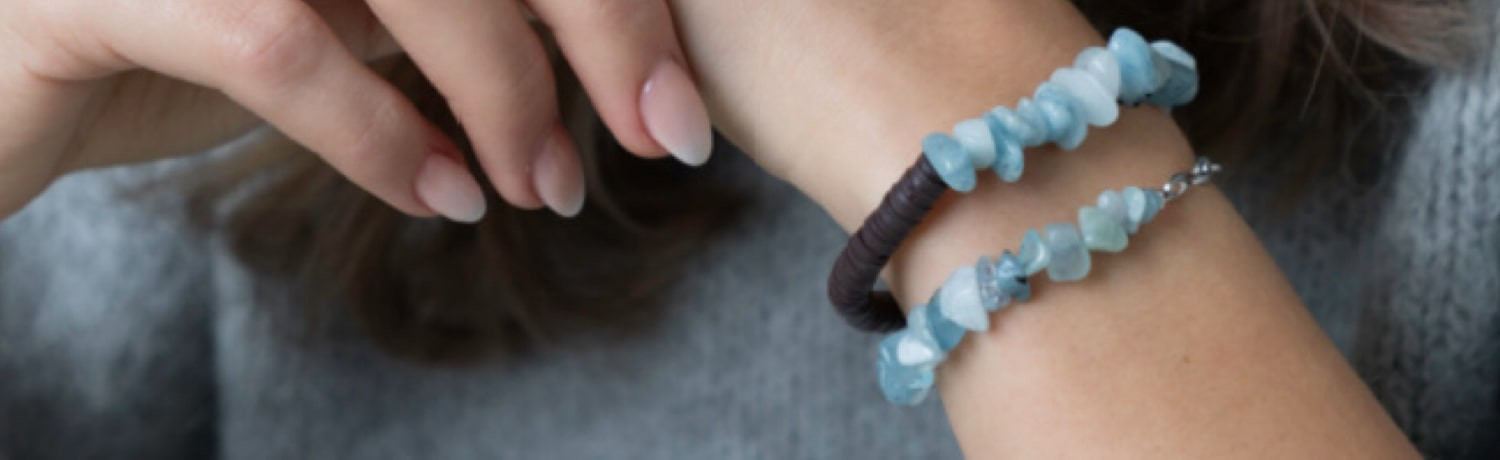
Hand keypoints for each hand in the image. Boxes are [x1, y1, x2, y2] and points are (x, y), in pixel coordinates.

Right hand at [0, 0, 711, 220]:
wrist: (8, 74)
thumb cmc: (187, 32)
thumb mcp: (344, 3)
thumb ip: (450, 0)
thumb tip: (598, 36)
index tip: (676, 96)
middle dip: (598, 27)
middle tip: (658, 136)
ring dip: (501, 92)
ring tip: (544, 187)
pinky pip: (283, 47)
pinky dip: (381, 135)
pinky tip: (440, 196)